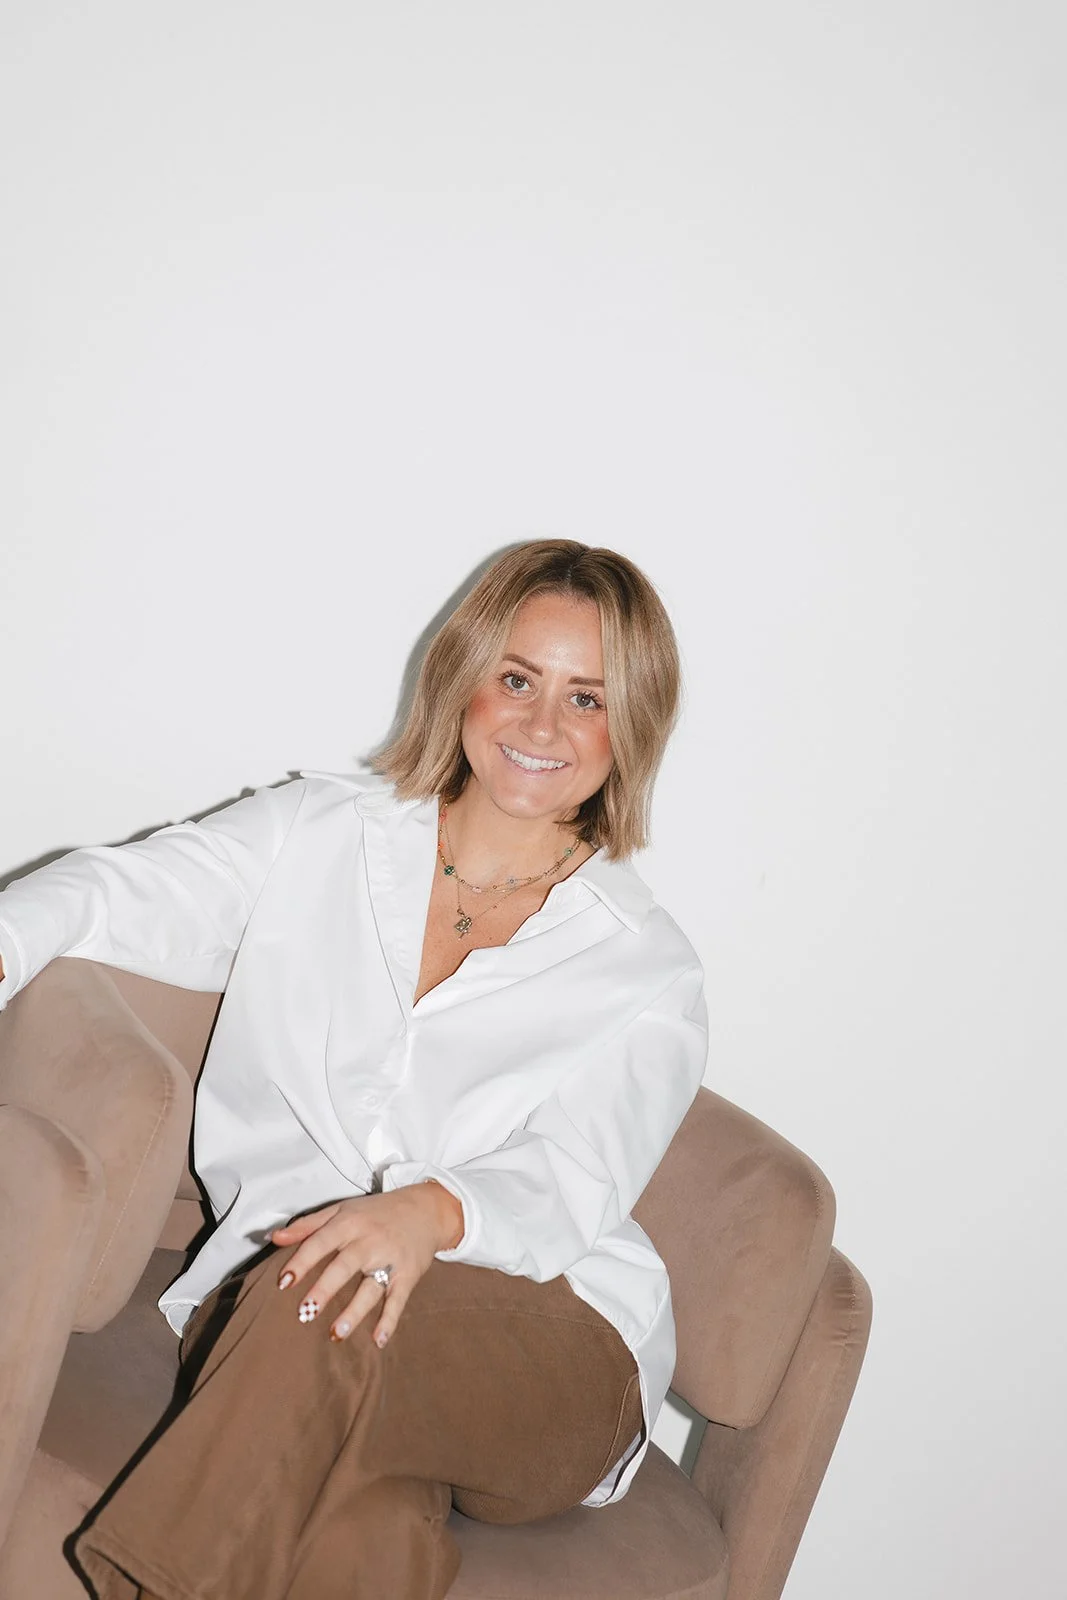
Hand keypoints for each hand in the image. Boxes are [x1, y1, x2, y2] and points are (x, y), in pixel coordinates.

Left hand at [270, 1181, 463, 1348]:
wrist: (426, 1209)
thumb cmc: (377, 1212)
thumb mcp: (342, 1210)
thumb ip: (308, 1225)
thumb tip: (275, 1238)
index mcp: (349, 1223)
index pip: (321, 1242)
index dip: (302, 1261)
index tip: (283, 1282)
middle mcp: (369, 1240)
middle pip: (344, 1266)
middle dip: (325, 1289)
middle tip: (305, 1312)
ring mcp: (390, 1259)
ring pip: (371, 1287)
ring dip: (355, 1311)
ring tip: (336, 1333)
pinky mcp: (408, 1274)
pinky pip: (398, 1299)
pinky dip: (390, 1320)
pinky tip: (378, 1340)